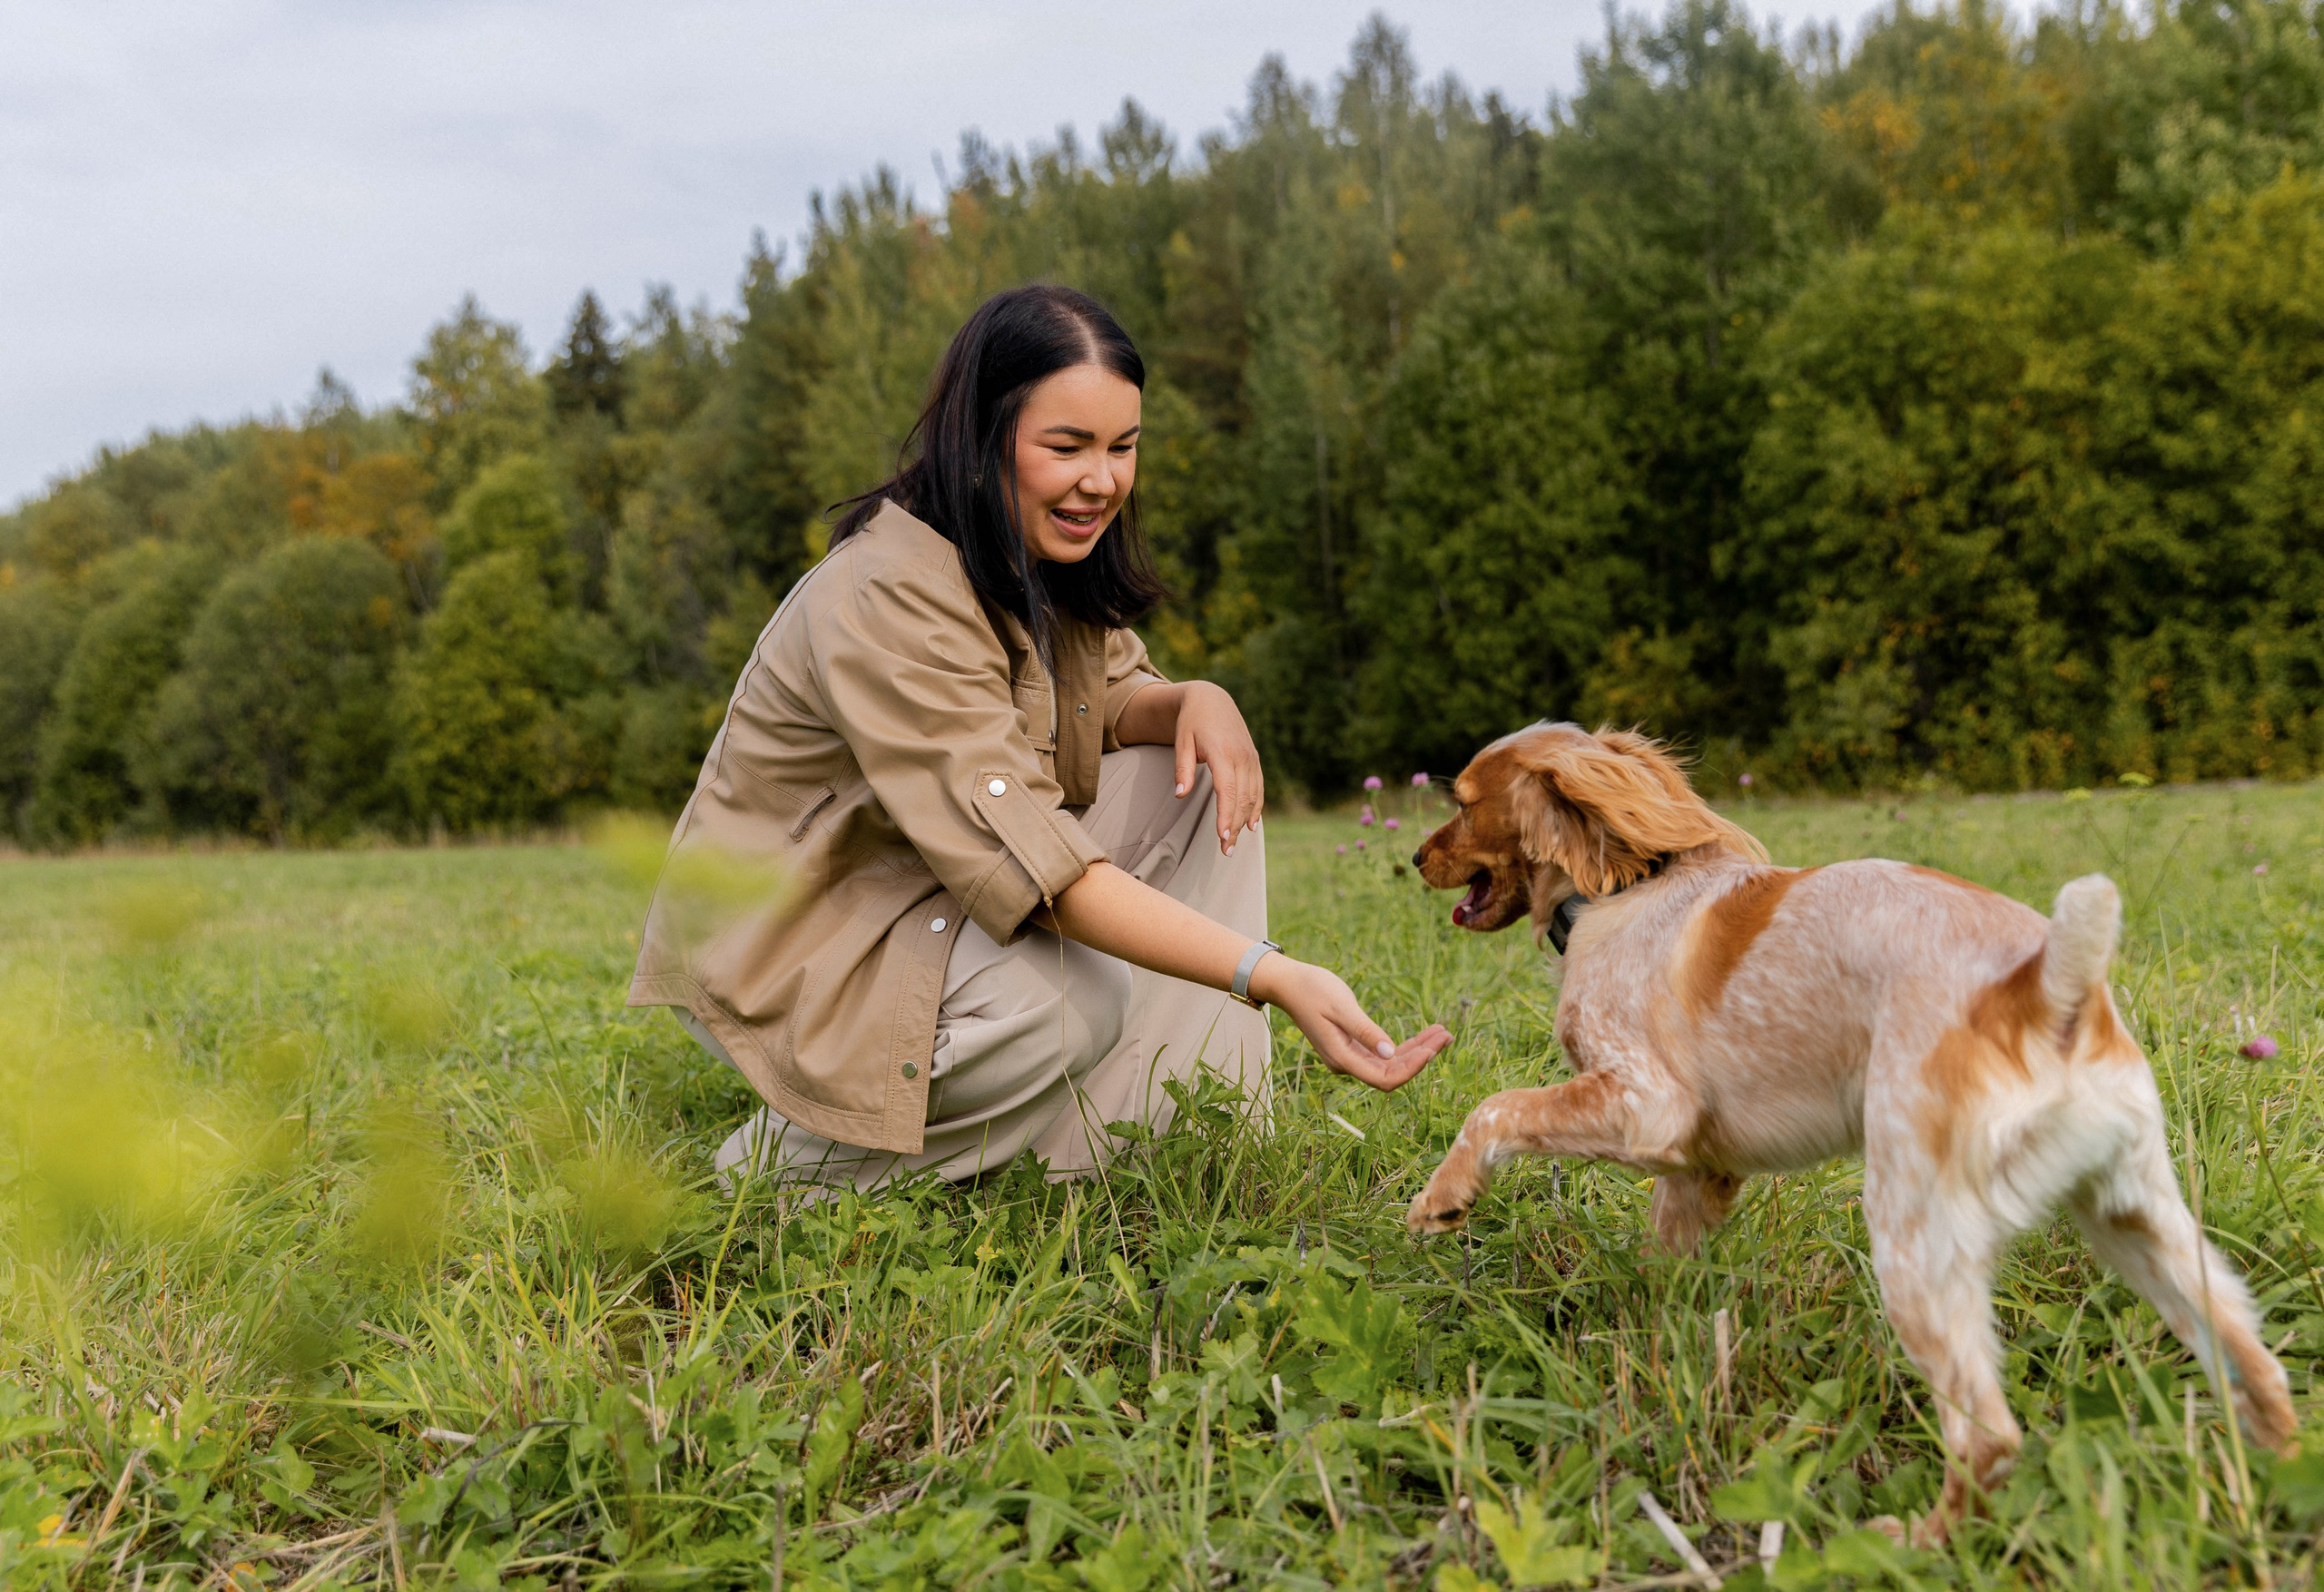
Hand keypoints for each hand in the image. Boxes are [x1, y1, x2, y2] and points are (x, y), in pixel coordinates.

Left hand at [1172, 681, 1263, 854]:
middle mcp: (1241, 756)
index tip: (1223, 836)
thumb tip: (1180, 795)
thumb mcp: (1182, 741)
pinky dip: (1256, 807)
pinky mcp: (1254, 759)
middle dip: (1236, 826)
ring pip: (1253, 796)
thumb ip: (1183, 769)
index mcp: (1223, 752)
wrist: (1212, 699)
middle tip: (1227, 850)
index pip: (1227, 790)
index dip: (1227, 815)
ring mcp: (1251, 758)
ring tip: (1235, 843)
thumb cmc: (1192, 722)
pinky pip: (1259, 788)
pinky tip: (1252, 825)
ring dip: (1246, 821)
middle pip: (1242, 798)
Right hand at [1250, 956, 1450, 1091]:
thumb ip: (1365, 1031)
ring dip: (1418, 1050)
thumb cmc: (1311, 989)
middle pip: (1393, 1072)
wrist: (1287, 983)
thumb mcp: (1341, 1006)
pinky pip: (1385, 1053)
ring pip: (1391, 1063)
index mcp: (1343, 1058)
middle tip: (1448, 1034)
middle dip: (1422, 1056)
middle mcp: (1347, 1063)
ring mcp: (1350, 1056)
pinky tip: (1425, 1035)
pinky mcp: (1353, 1046)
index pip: (1386, 1078)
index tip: (1433, 1049)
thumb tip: (1390, 1054)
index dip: (1412, 1068)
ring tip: (1443, 1032)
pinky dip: (1405, 1045)